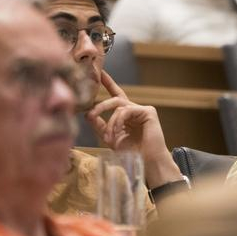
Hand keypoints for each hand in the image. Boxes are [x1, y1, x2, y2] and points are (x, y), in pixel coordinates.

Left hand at [85, 70, 183, 188]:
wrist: (147, 163)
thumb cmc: (132, 154)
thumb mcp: (111, 138)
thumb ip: (100, 126)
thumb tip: (88, 115)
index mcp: (126, 115)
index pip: (115, 95)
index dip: (108, 83)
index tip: (100, 72)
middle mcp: (134, 110)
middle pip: (114, 99)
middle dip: (100, 107)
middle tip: (90, 115)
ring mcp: (142, 110)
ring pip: (118, 106)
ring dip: (109, 122)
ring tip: (109, 137)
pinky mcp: (148, 112)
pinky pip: (126, 110)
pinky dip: (118, 121)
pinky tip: (118, 133)